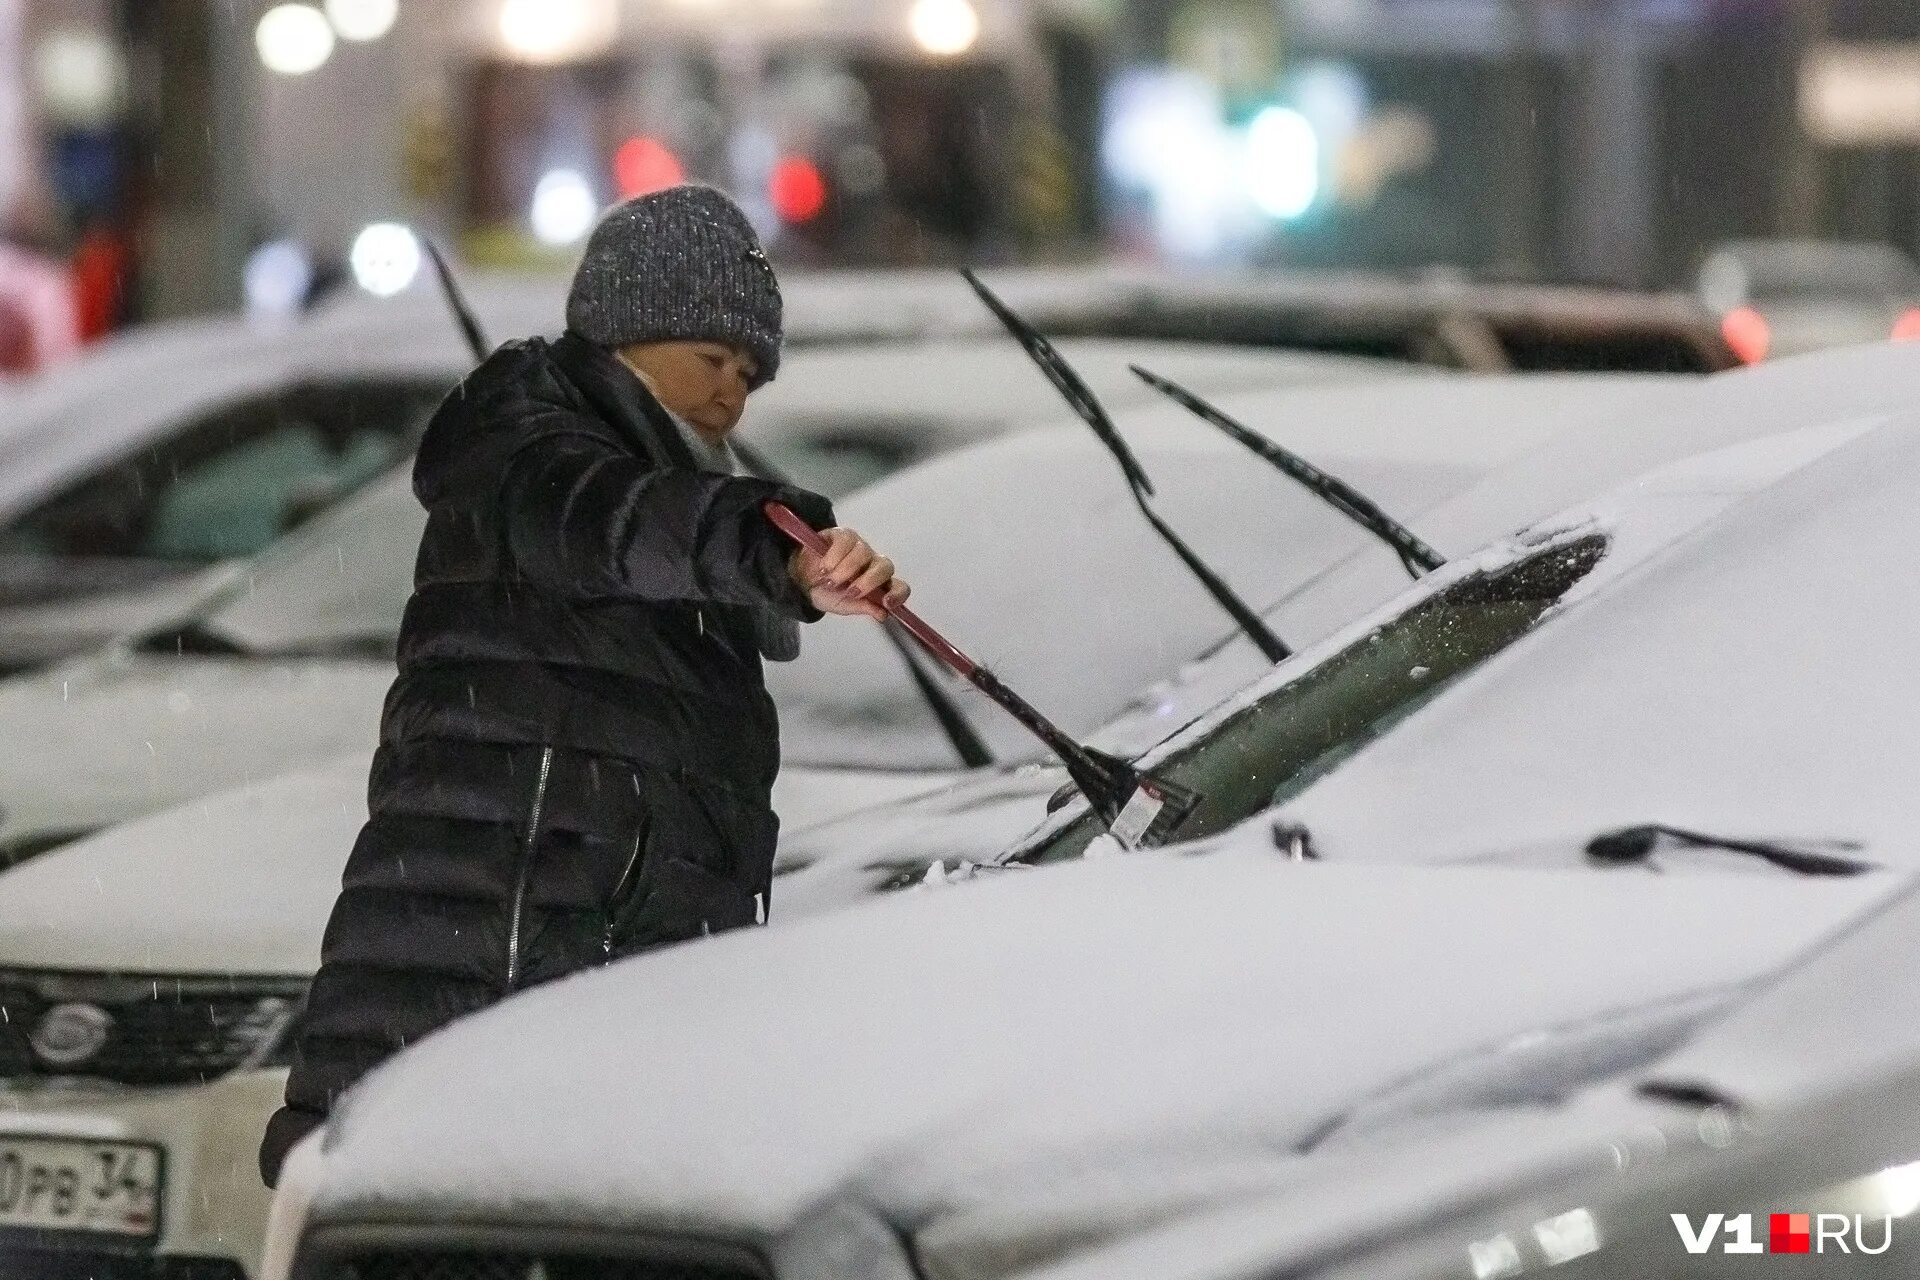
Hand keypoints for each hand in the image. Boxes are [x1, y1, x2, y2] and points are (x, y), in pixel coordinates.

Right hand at [789, 527, 910, 621]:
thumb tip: (882, 614)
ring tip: (830, 581)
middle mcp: (873, 564)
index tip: (886, 603)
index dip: (897, 594)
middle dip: (869, 581)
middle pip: (886, 566)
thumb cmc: (825, 594)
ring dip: (845, 570)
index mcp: (878, 585)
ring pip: (864, 553)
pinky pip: (845, 541)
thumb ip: (862, 607)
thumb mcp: (843, 606)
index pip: (899, 587)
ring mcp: (859, 547)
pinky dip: (834, 556)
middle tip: (850, 592)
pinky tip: (824, 567)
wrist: (799, 581)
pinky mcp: (842, 535)